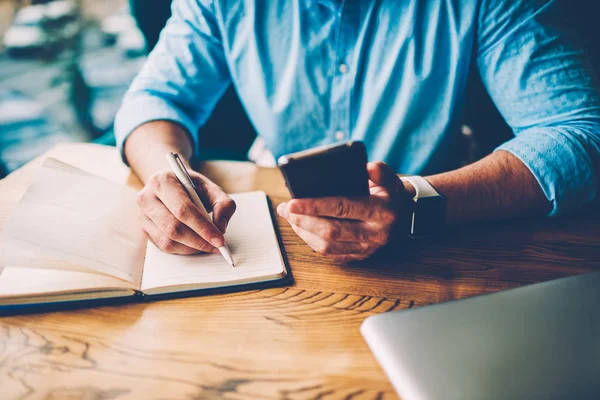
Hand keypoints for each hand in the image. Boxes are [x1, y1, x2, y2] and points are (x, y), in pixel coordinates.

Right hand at [136, 169, 235, 254]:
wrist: (172, 185)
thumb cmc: (191, 186)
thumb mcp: (210, 187)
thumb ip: (223, 204)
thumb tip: (221, 227)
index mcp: (163, 181)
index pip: (183, 209)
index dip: (202, 227)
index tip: (219, 240)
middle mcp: (147, 198)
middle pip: (173, 227)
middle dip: (199, 241)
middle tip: (217, 246)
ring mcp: (142, 215)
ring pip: (167, 240)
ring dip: (192, 248)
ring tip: (209, 246)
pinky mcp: (143, 229)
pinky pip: (164, 246)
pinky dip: (183, 250)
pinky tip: (196, 246)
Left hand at [277, 161, 405, 260]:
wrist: (408, 218)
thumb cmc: (392, 195)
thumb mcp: (392, 179)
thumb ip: (380, 171)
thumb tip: (367, 167)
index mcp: (382, 212)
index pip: (343, 208)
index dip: (315, 206)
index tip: (293, 202)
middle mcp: (375, 234)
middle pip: (331, 231)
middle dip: (303, 220)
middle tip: (286, 209)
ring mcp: (368, 249)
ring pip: (328, 246)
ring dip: (305, 233)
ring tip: (291, 218)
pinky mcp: (360, 257)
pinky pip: (332, 255)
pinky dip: (313, 243)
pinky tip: (303, 230)